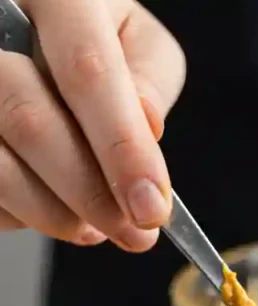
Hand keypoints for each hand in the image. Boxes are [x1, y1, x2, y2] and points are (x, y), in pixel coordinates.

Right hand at [0, 0, 184, 250]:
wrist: (32, 36)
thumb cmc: (90, 38)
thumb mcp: (133, 40)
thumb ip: (148, 78)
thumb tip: (148, 126)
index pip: (86, 71)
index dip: (123, 149)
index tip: (151, 207)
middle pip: (32, 124)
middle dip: (93, 195)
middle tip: (134, 233)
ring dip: (55, 214)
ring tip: (94, 226)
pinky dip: (23, 214)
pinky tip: (49, 204)